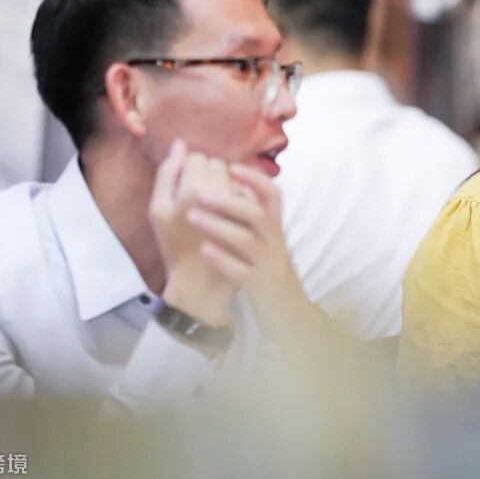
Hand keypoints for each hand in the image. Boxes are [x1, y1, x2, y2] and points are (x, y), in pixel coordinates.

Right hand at [149, 140, 237, 324]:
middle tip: (201, 199)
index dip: (190, 170)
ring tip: (216, 207)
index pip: (196, 158)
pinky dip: (242, 195)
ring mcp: (239, 205)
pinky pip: (250, 190)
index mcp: (191, 191)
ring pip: (234, 175)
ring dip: (226, 184)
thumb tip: (180, 143)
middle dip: (208, 175)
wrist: (201, 279)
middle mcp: (219, 194)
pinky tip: (232, 213)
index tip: (186, 188)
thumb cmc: (174, 245)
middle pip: (216, 163)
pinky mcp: (254, 216)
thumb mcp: (157, 210)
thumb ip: (166, 173)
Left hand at [187, 162, 312, 341]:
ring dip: (218, 226)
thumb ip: (254, 216)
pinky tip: (204, 250)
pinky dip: (222, 259)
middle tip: (200, 193)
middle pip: (257, 214)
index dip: (255, 179)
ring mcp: (267, 264)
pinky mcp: (259, 285)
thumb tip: (233, 185)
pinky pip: (241, 270)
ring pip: (246, 240)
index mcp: (276, 228)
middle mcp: (275, 242)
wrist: (287, 311)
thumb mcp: (268, 240)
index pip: (273, 195)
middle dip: (228, 201)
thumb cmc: (268, 269)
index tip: (232, 167)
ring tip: (192, 217)